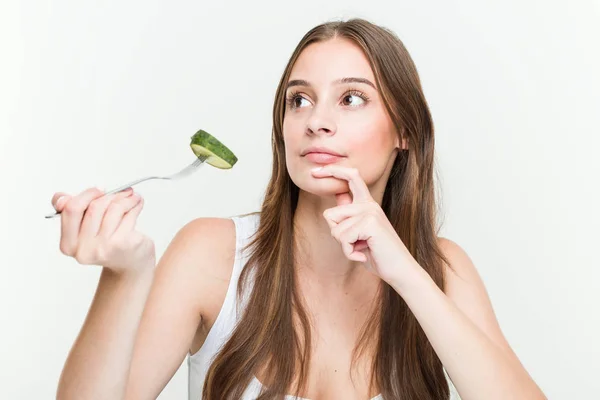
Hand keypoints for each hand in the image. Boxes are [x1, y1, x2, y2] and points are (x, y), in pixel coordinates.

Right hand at [50, 187, 155, 274]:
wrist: (131, 264)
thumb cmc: (108, 242)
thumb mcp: (86, 230)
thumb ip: (71, 211)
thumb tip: (61, 197)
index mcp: (68, 245)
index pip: (71, 209)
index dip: (87, 195)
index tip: (100, 190)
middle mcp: (84, 249)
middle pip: (95, 207)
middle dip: (111, 195)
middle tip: (122, 191)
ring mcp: (104, 248)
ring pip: (114, 209)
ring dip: (126, 198)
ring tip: (132, 197)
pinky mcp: (123, 244)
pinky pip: (129, 215)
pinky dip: (135, 206)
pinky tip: (138, 204)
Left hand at [311, 165, 417, 285]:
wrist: (399, 269)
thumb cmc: (378, 254)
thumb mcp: (359, 233)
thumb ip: (349, 216)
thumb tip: (339, 194)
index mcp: (367, 203)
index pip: (351, 177)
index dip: (333, 170)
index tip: (316, 172)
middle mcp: (368, 204)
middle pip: (330, 214)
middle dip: (337, 235)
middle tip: (356, 244)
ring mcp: (369, 211)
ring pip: (335, 230)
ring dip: (345, 246)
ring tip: (363, 249)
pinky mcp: (369, 222)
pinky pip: (343, 238)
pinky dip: (349, 253)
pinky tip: (363, 255)